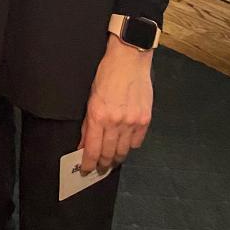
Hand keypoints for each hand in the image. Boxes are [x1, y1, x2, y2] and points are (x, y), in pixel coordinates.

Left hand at [79, 34, 153, 174]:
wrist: (129, 59)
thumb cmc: (107, 74)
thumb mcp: (91, 97)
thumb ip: (88, 123)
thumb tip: (84, 143)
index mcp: (98, 115)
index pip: (93, 150)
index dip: (89, 163)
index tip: (87, 170)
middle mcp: (115, 122)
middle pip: (109, 154)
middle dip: (103, 164)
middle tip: (100, 168)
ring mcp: (132, 122)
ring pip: (123, 151)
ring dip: (116, 158)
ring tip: (112, 160)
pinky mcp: (145, 120)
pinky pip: (137, 142)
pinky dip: (130, 146)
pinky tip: (125, 144)